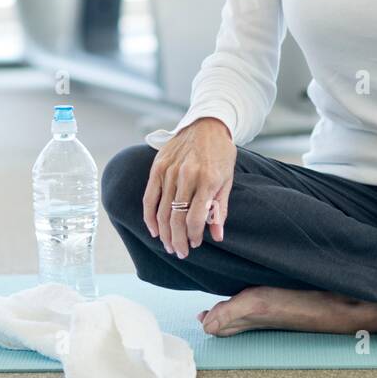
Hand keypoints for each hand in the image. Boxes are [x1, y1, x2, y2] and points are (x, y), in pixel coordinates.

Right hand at [142, 117, 236, 258]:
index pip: (195, 218)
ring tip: (168, 245)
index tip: (195, 244)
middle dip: (177, 240)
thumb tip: (217, 236)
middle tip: (180, 252)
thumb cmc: (220, 154)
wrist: (206, 124)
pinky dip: (149, 217)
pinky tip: (154, 230)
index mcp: (207, 180)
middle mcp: (186, 176)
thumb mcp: (227, 179)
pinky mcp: (157, 167)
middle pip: (176, 218)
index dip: (193, 236)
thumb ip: (220, 208)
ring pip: (162, 211)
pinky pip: (149, 197)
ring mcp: (169, 171)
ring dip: (164, 233)